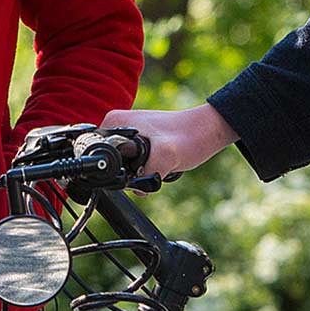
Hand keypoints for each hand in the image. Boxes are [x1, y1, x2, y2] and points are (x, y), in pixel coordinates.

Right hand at [101, 103, 239, 178]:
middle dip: (130, 174)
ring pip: (124, 166)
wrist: (209, 131)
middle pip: (112, 162)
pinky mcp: (139, 143)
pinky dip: (146, 171)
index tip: (138, 173)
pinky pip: (134, 165)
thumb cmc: (190, 135)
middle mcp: (117, 126)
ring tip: (161, 165)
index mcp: (114, 122)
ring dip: (140, 174)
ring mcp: (128, 134)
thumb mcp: (166, 154)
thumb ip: (148, 170)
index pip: (100, 152)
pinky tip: (161, 166)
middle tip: (154, 169)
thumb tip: (136, 188)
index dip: (115, 170)